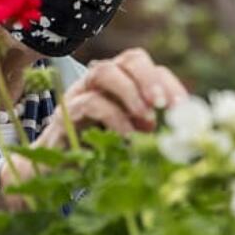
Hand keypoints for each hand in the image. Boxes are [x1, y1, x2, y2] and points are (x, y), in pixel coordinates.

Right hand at [0, 48, 186, 210]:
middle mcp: (99, 82)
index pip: (147, 67)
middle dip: (149, 78)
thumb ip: (151, 129)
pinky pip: (88, 104)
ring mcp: (79, 94)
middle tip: (163, 106)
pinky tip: (127, 138)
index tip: (183, 107)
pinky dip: (113, 118)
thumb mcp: (130, 139)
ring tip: (147, 120)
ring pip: (104, 71)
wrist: (50, 175)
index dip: (167, 81)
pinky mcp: (64, 115)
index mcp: (120, 84)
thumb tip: (183, 130)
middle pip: (129, 59)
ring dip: (130, 92)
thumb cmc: (96, 156)